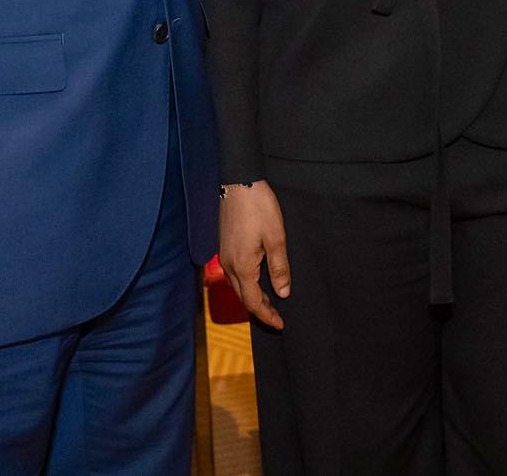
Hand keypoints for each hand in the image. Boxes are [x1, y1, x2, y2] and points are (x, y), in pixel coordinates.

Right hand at [218, 182, 290, 328]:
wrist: (238, 182)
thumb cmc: (258, 207)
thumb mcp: (276, 238)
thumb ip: (279, 268)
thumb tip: (283, 293)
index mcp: (242, 266)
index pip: (253, 302)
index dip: (266, 316)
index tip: (279, 324)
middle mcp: (229, 264)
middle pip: (243, 297)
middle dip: (259, 310)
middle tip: (276, 318)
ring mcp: (224, 255)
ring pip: (237, 286)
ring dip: (252, 297)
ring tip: (269, 302)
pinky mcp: (224, 246)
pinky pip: (234, 273)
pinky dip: (246, 283)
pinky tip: (257, 279)